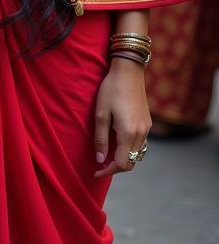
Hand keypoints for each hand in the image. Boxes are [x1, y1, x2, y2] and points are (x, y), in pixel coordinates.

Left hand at [93, 57, 151, 176]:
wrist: (128, 71)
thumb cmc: (111, 90)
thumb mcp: (101, 114)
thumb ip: (101, 138)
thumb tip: (100, 160)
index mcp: (128, 133)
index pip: (121, 163)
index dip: (108, 170)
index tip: (95, 172)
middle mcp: (141, 134)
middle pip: (131, 161)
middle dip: (115, 167)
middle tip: (99, 165)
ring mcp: (146, 129)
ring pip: (137, 154)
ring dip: (123, 158)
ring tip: (107, 154)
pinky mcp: (147, 123)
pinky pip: (140, 143)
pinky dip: (129, 148)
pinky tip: (118, 142)